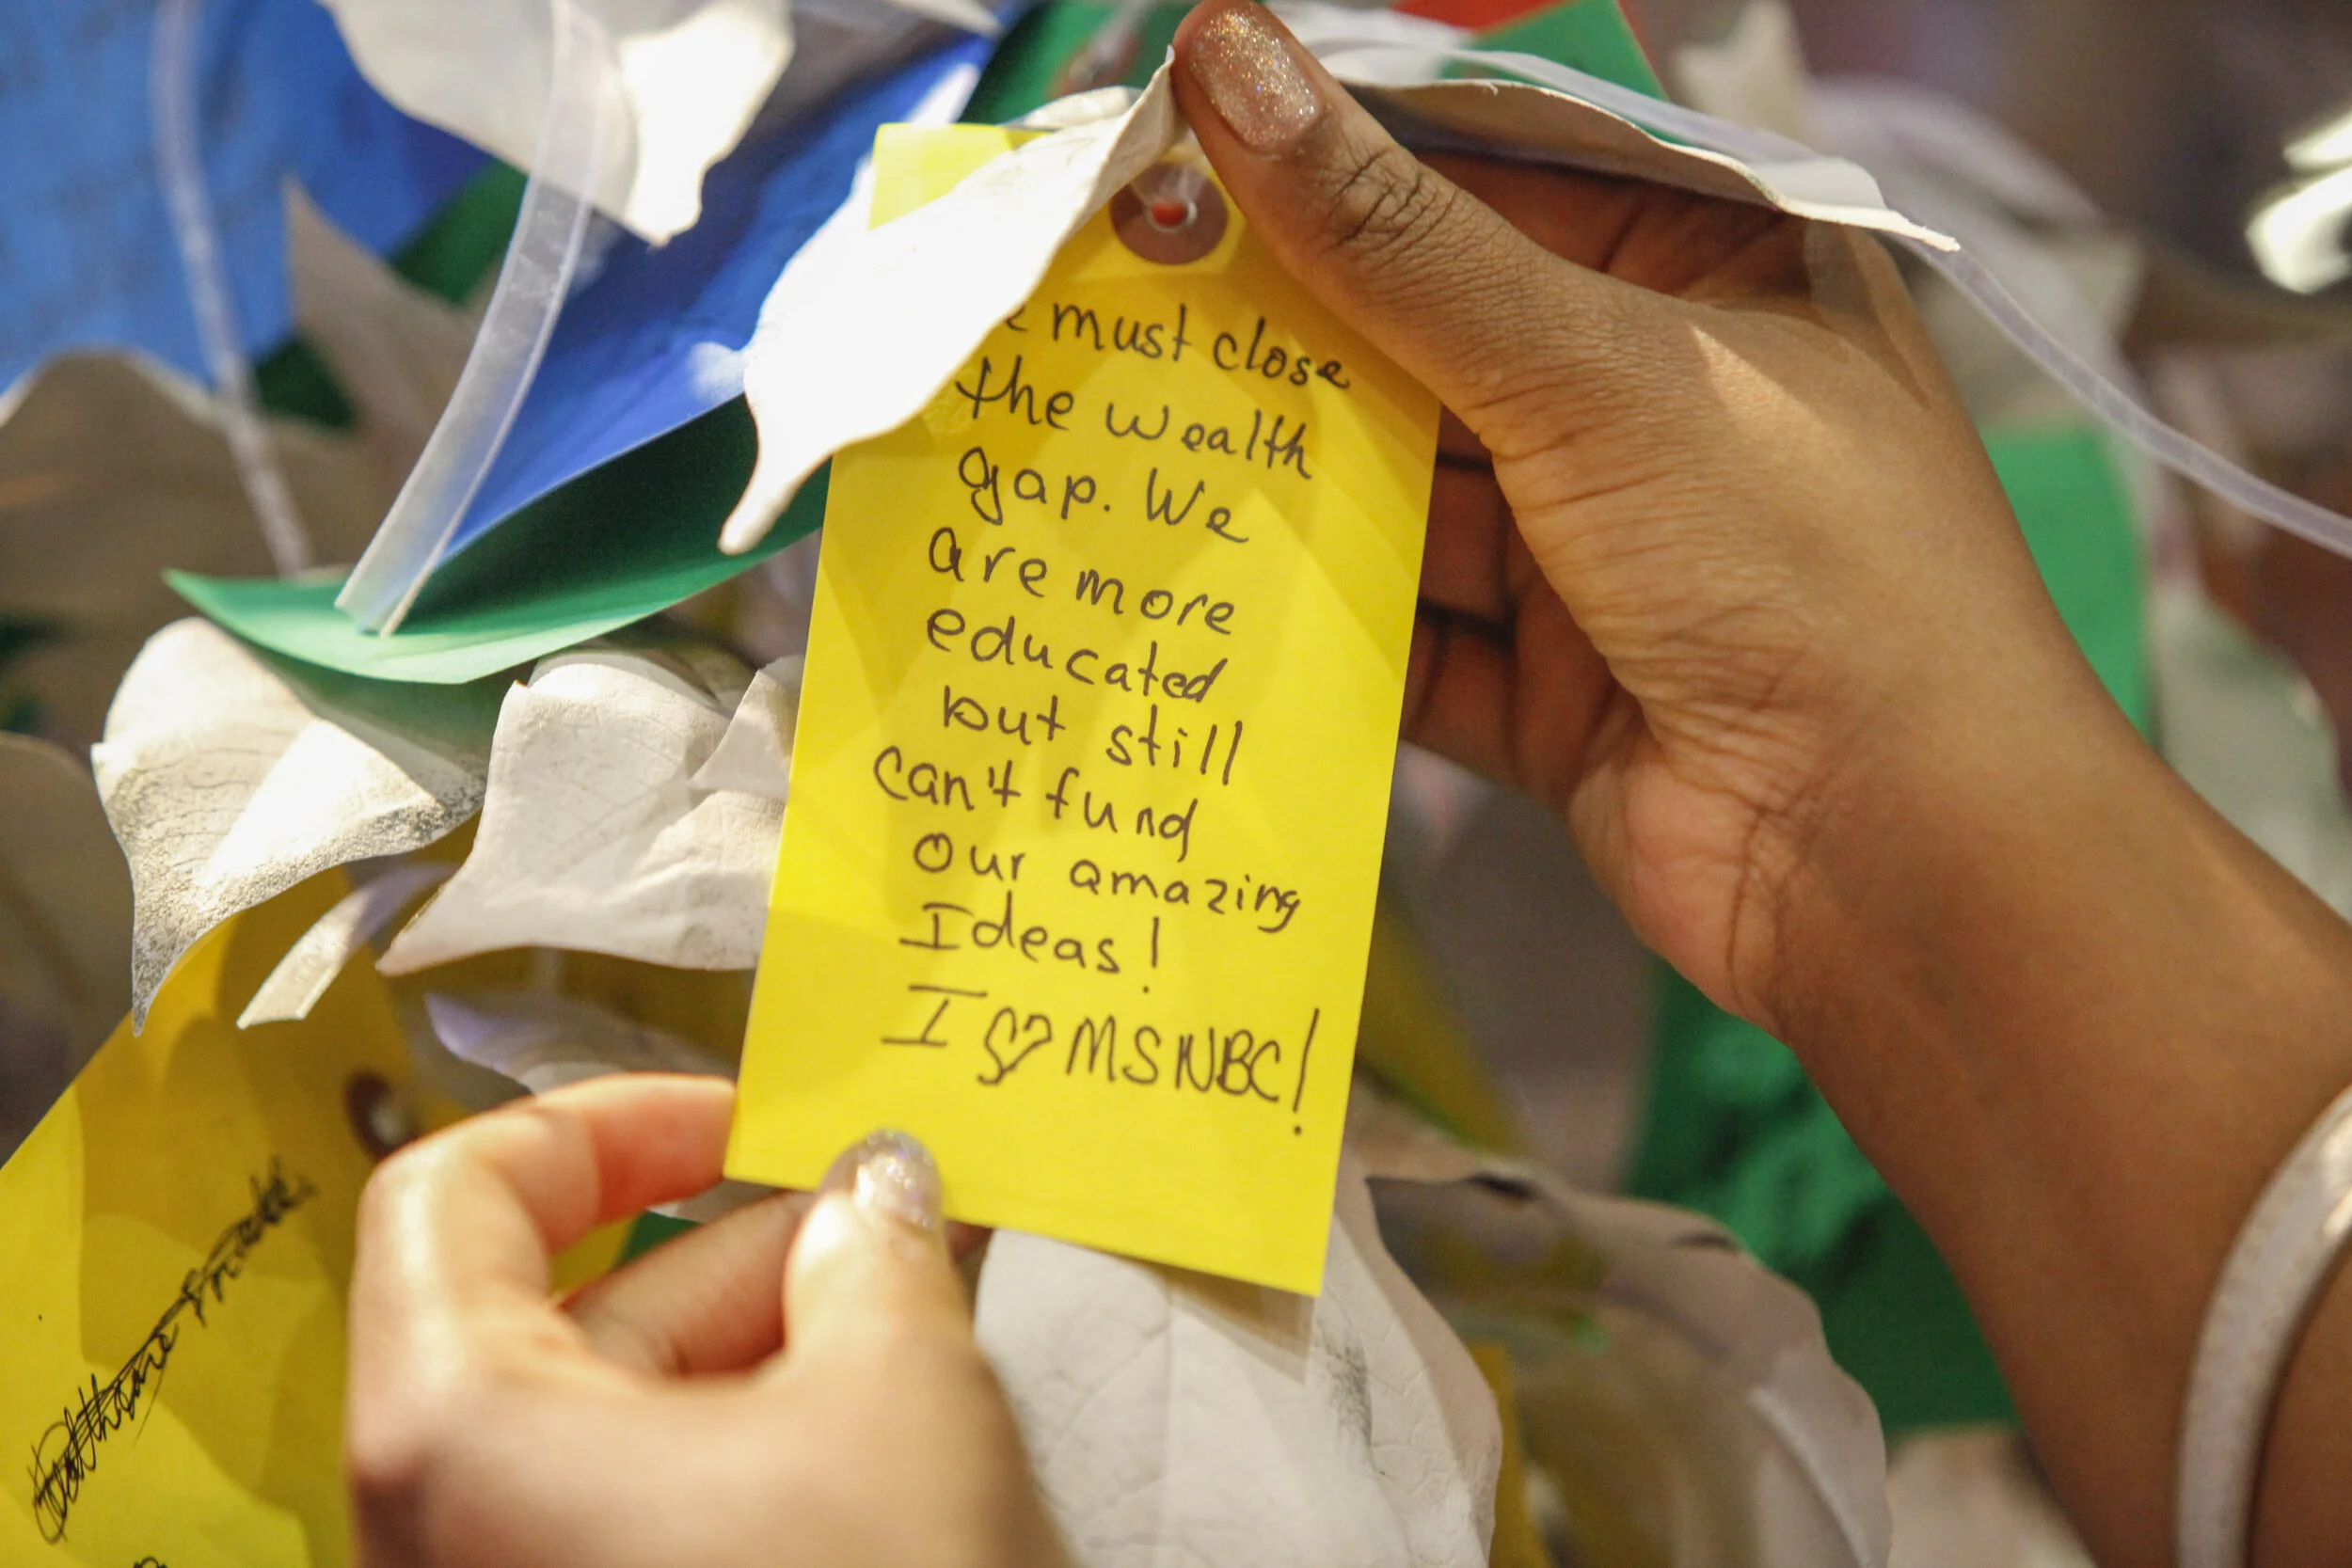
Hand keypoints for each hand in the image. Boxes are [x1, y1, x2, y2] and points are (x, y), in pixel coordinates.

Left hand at [344, 1076, 1067, 1567]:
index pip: (461, 1192)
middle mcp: (446, 1520)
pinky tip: (882, 1421)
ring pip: (620, 1420)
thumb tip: (876, 1188)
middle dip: (744, 1250)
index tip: (745, 1119)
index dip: (609, 1124)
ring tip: (919, 1313)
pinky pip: (644, 1511)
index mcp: (460, 1428)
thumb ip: (876, 1251)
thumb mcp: (899, 1395)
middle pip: (562, 1308)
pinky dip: (754, 1447)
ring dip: (769, 1346)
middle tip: (886, 1220)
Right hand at [1175, 0, 2124, 1035]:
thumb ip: (1401, 240)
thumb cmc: (1807, 567)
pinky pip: (1402, 631)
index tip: (1178, 142)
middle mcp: (1647, 398)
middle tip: (1121, 293)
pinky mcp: (1542, 683)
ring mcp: (1593, 547)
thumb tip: (1237, 67)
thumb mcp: (1597, 369)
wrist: (1893, 858)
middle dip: (1288, 324)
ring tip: (1131, 434)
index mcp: (1706, 269)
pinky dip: (1322, 620)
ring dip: (1289, 476)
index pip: (1493, 167)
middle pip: (1427, 331)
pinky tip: (1205, 591)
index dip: (1338, 149)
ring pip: (1401, 487)